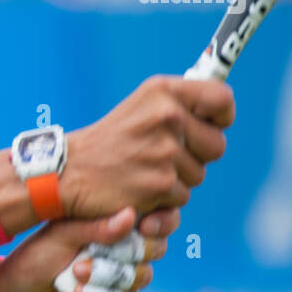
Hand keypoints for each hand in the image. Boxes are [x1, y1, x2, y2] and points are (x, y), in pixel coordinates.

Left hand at [0, 206, 179, 291]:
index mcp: (113, 224)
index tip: (146, 225)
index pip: (154, 219)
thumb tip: (131, 215)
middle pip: (155, 247)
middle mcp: (124, 250)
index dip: (160, 222)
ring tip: (75, 272)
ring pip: (141, 275)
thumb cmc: (37, 257)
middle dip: (129, 250)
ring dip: (107, 274)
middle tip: (92, 251)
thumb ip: (95, 227)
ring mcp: (124, 278)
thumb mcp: (62, 235)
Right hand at [60, 75, 233, 218]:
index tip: (210, 125)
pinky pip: (182, 196)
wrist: (69, 171)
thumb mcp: (140, 107)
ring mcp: (165, 151)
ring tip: (143, 170)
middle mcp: (167, 116)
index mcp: (163, 92)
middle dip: (196, 155)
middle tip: (163, 155)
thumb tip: (223, 110)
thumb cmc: (108, 141)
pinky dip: (163, 199)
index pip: (221, 99)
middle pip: (217, 145)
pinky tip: (138, 187)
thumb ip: (179, 106)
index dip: (222, 116)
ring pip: (199, 174)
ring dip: (177, 179)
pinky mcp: (161, 183)